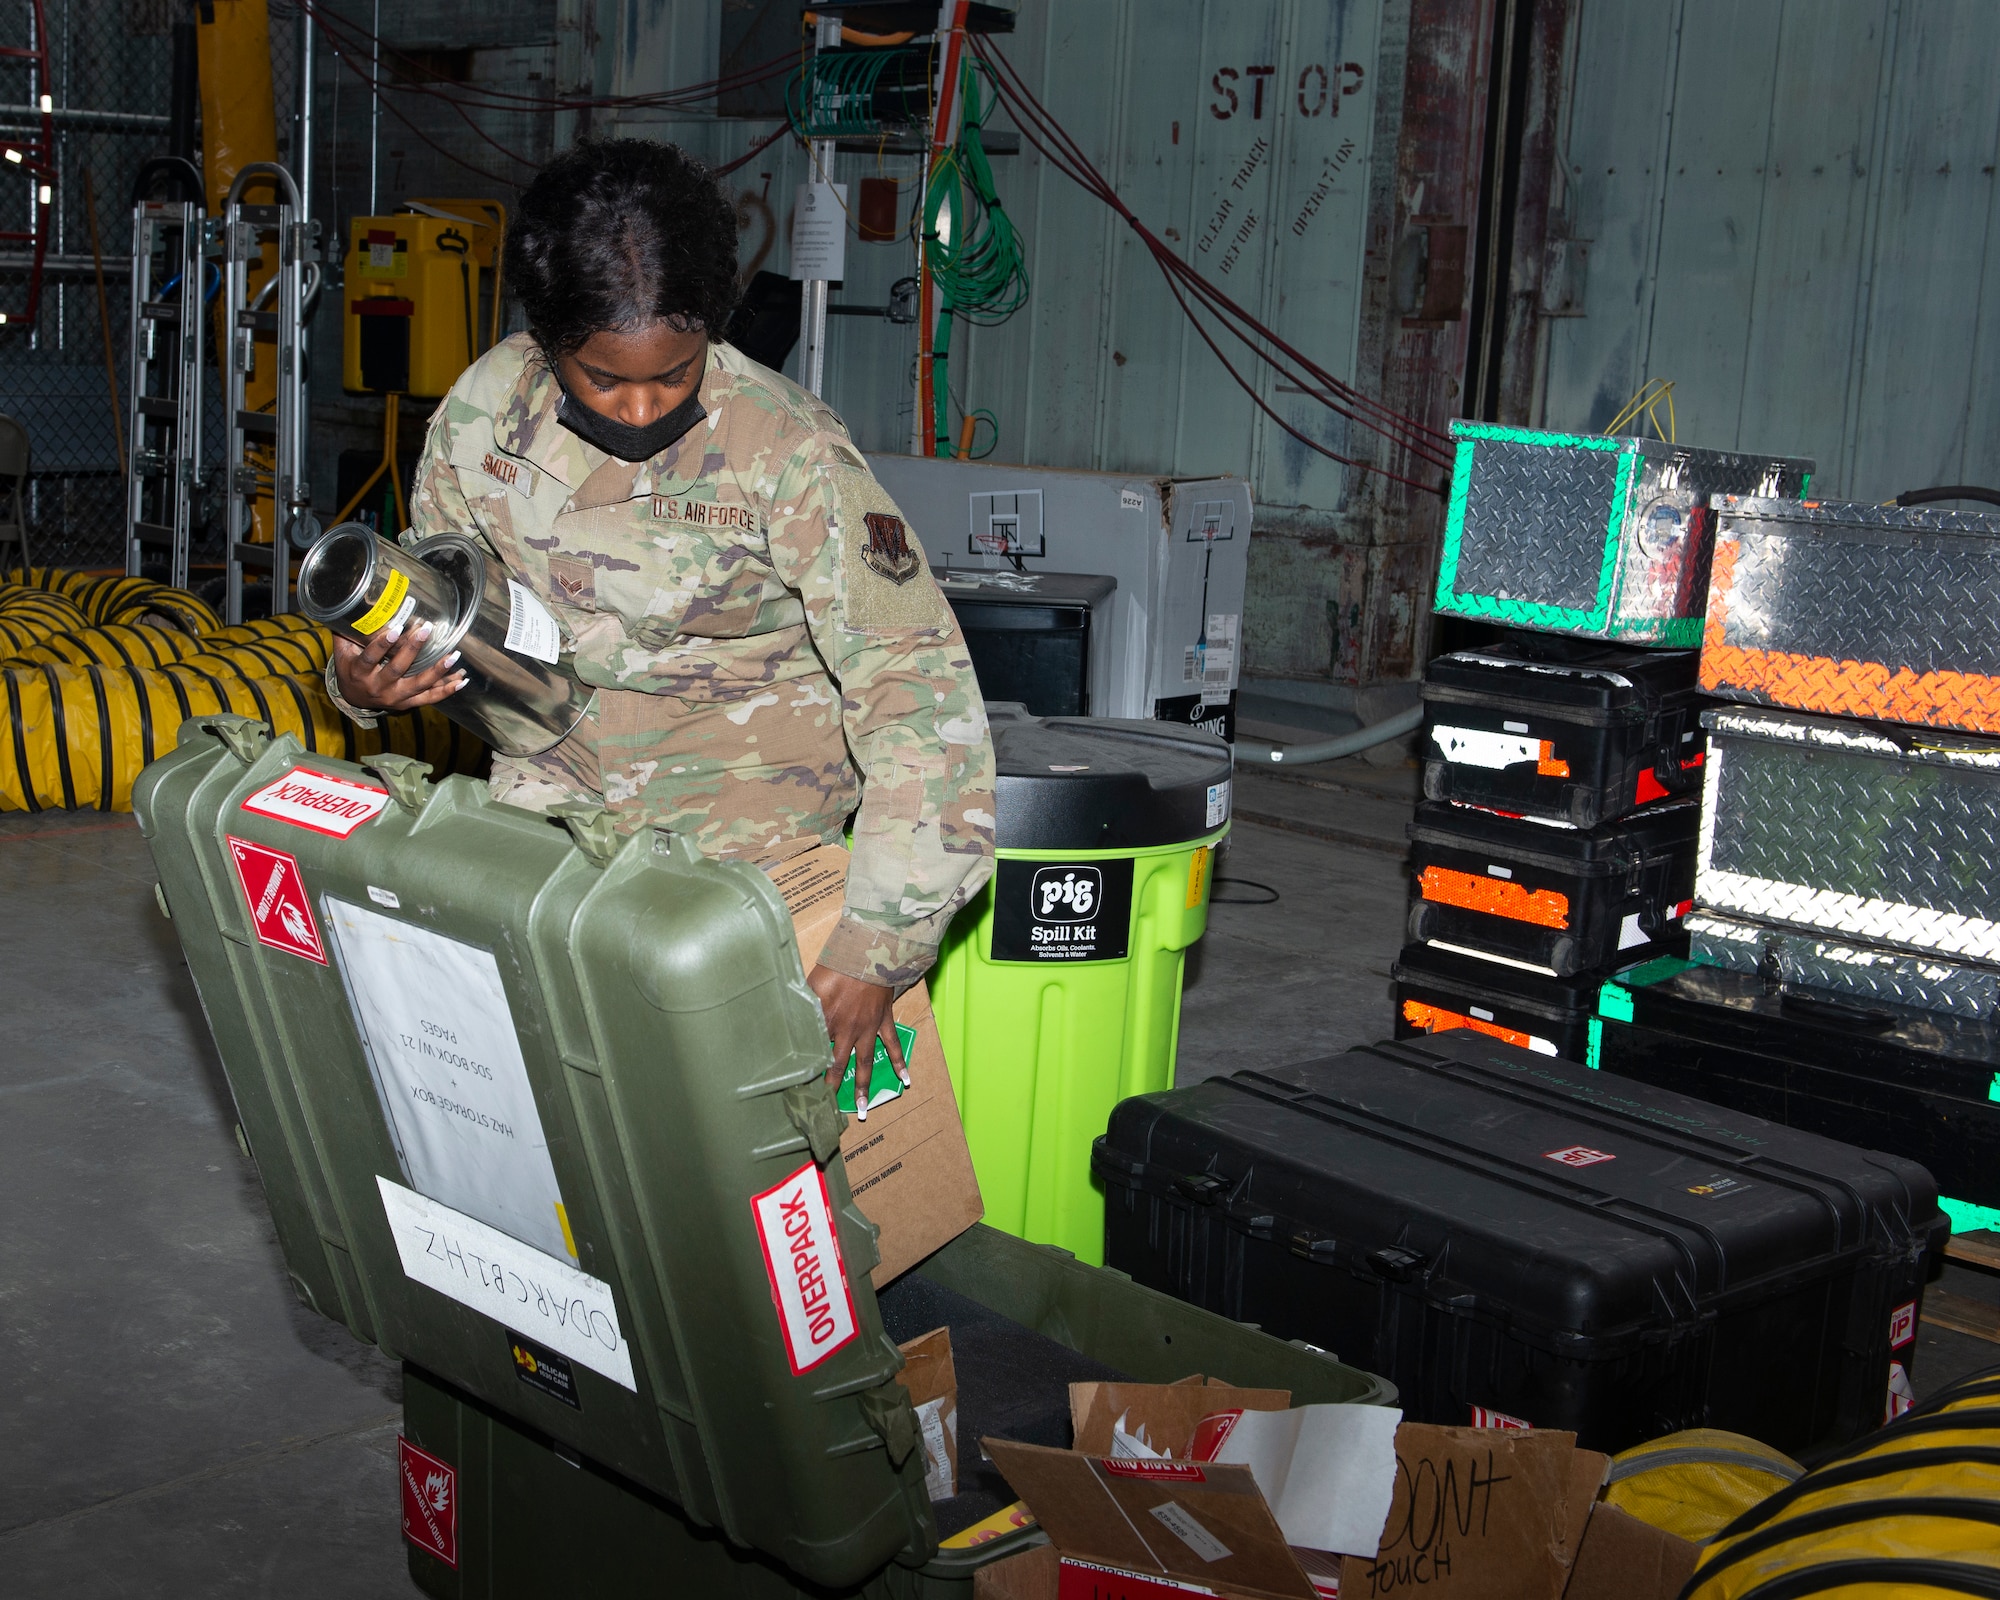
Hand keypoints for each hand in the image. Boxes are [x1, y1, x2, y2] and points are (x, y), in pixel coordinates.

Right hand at [332, 619, 465, 710]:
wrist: (354, 698)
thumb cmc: (350, 668)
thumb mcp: (343, 652)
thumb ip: (346, 632)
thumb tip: (349, 605)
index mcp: (360, 672)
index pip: (371, 657)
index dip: (382, 644)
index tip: (396, 629)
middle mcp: (378, 687)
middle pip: (398, 669)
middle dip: (413, 649)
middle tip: (426, 630)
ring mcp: (395, 697)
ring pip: (419, 684)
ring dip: (438, 670)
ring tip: (453, 656)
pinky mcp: (407, 703)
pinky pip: (429, 698)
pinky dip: (446, 690)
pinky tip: (461, 680)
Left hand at [807, 965, 907, 1119]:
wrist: (868, 953)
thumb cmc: (837, 965)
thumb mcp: (811, 983)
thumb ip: (801, 1003)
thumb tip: (784, 1016)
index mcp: (826, 1022)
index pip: (814, 1051)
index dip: (807, 1070)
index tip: (799, 1087)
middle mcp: (847, 1030)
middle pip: (838, 1065)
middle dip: (832, 1087)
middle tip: (828, 1108)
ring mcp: (867, 1028)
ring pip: (865, 1062)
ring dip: (864, 1087)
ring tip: (864, 1109)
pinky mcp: (883, 1021)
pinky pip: (893, 1044)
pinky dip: (899, 1062)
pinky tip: (906, 1079)